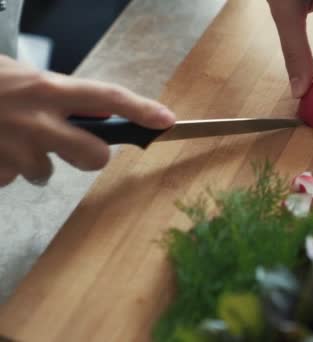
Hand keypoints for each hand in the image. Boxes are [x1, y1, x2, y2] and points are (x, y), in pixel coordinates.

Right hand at [0, 55, 175, 186]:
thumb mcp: (24, 77)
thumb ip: (59, 96)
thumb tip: (95, 113)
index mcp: (48, 88)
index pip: (107, 97)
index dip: (141, 109)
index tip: (167, 121)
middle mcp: (37, 119)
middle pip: (94, 157)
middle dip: (93, 157)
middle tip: (79, 148)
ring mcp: (15, 147)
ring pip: (46, 174)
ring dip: (34, 161)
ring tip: (10, 137)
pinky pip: (10, 179)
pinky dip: (3, 168)